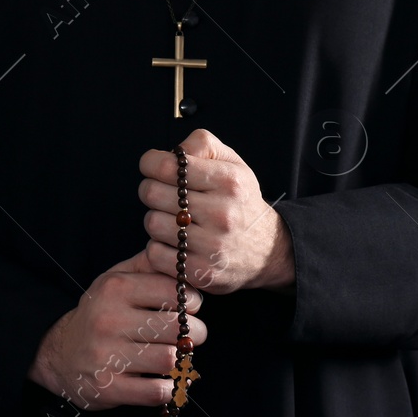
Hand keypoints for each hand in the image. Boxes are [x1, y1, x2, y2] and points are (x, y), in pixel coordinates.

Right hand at [27, 246, 207, 410]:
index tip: (191, 308)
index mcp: (115, 288)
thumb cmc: (100, 314)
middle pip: (176, 327)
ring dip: (181, 362)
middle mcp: (109, 320)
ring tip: (177, 357)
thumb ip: (148, 266)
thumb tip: (180, 258)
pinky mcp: (108, 388)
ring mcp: (106, 356)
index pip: (173, 291)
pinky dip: (168, 388)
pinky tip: (163, 380)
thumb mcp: (115, 280)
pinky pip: (156, 392)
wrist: (59, 354)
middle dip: (195, 333)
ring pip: (169, 360)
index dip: (192, 301)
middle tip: (192, 336)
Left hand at [138, 128, 295, 295]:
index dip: (150, 163)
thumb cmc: (239, 200)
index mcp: (228, 181)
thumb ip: (202, 144)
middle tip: (162, 194)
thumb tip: (173, 152)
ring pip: (152, 223)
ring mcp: (212, 245)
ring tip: (172, 219)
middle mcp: (222, 213)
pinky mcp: (201, 272)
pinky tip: (174, 242)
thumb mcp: (231, 162)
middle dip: (151, 190)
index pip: (167, 166)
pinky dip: (158, 247)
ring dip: (156, 219)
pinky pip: (156, 253)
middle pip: (153, 193)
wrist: (267, 250)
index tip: (153, 167)